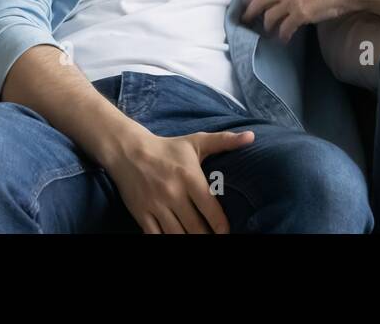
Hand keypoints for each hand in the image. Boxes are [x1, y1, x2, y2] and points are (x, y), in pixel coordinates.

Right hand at [106, 125, 254, 233]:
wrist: (128, 151)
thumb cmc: (168, 148)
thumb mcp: (196, 142)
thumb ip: (225, 141)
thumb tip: (251, 137)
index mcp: (189, 177)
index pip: (210, 208)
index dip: (221, 226)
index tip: (227, 233)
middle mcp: (173, 193)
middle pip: (194, 226)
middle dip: (207, 237)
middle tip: (215, 239)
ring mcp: (156, 205)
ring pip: (176, 234)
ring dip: (189, 241)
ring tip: (199, 242)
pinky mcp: (142, 214)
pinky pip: (155, 236)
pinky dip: (166, 241)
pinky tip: (177, 241)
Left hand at [243, 0, 358, 41]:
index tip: (250, 1)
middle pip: (259, 0)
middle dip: (250, 11)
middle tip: (247, 20)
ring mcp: (292, 0)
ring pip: (269, 16)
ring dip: (267, 25)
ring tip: (269, 31)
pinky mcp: (301, 14)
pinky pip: (284, 28)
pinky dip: (282, 35)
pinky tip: (284, 39)